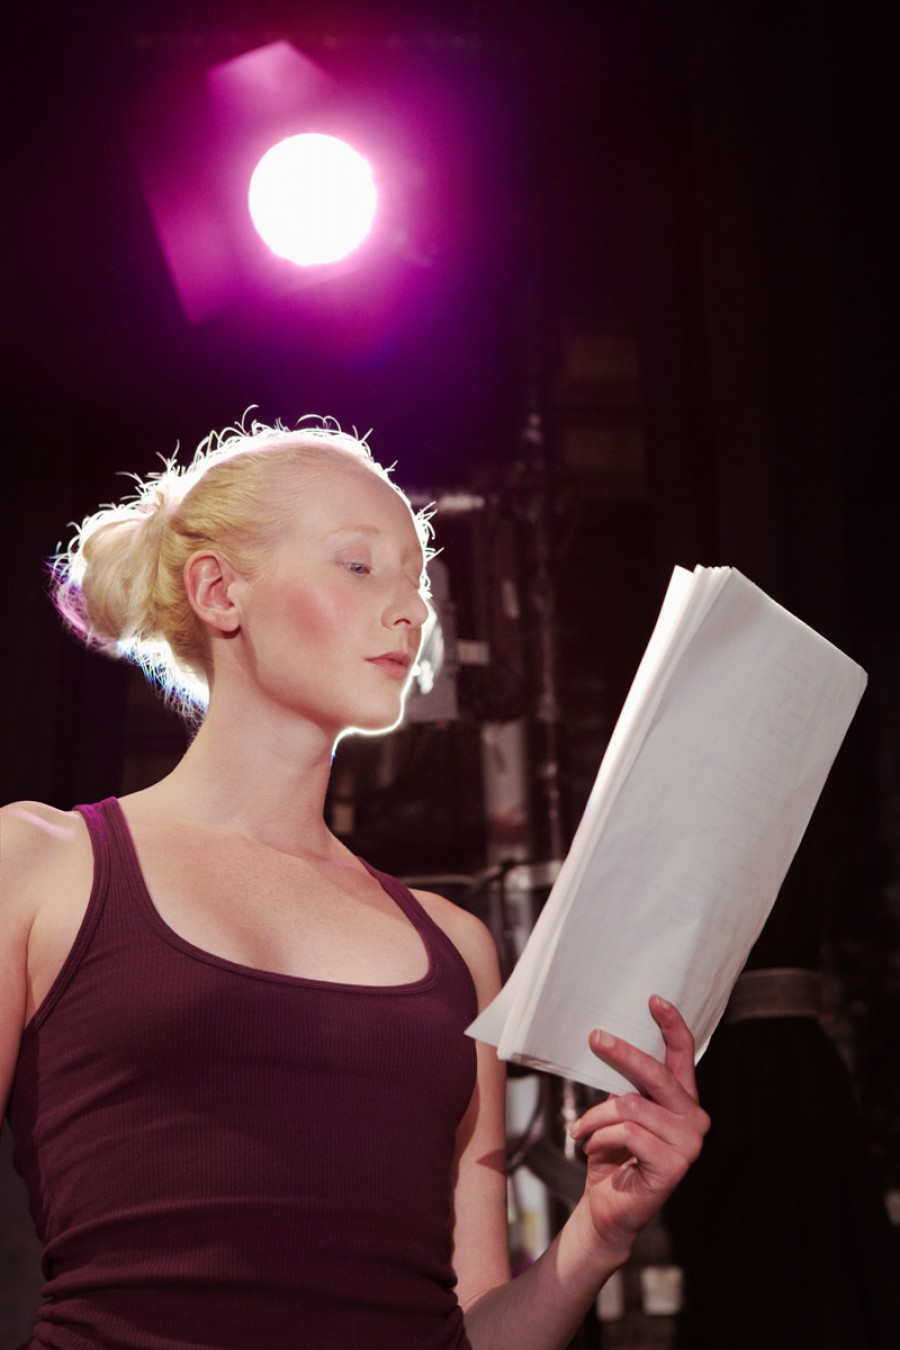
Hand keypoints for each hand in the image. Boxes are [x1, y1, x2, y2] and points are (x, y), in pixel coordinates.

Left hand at [568, 995, 709, 1256]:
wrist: (608, 1209)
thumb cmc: (612, 1155)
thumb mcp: (619, 1112)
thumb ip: (627, 1084)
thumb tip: (607, 1042)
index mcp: (681, 1100)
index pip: (683, 1054)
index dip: (672, 1024)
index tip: (653, 999)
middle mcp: (693, 1118)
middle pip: (655, 1073)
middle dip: (622, 1053)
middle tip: (594, 1037)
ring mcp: (688, 1143)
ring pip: (630, 1105)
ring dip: (596, 1117)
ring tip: (582, 1131)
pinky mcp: (674, 1164)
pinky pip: (626, 1132)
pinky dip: (600, 1136)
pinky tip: (592, 1149)